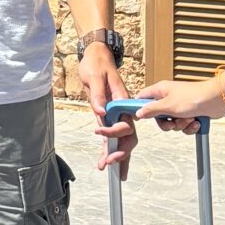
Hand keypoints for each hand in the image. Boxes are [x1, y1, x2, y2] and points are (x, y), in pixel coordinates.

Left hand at [79, 47, 136, 171]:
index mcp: (124, 101)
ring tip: (105, 167)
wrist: (96, 57)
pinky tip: (104, 160)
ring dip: (116, 155)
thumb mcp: (95, 77)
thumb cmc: (97, 64)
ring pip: (122, 140)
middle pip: (128, 136)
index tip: (100, 132)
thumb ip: (98, 95)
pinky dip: (108, 148)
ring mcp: (117, 114)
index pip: (126, 124)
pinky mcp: (109, 116)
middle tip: (109, 163)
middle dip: (121, 152)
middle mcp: (123, 110)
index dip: (115, 132)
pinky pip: (111, 135)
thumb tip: (101, 112)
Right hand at [137, 75, 224, 134]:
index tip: (139, 118)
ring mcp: (180, 106)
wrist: (217, 99)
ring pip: (172, 122)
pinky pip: (184, 125)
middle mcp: (169, 98)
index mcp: (161, 91)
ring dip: (180, 125)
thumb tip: (138, 112)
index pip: (143, 97)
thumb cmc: (193, 98)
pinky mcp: (190, 113)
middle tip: (172, 123)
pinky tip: (196, 122)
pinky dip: (189, 127)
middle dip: (166, 123)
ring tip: (189, 119)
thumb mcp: (168, 105)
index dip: (139, 107)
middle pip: (158, 115)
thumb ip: (151, 110)